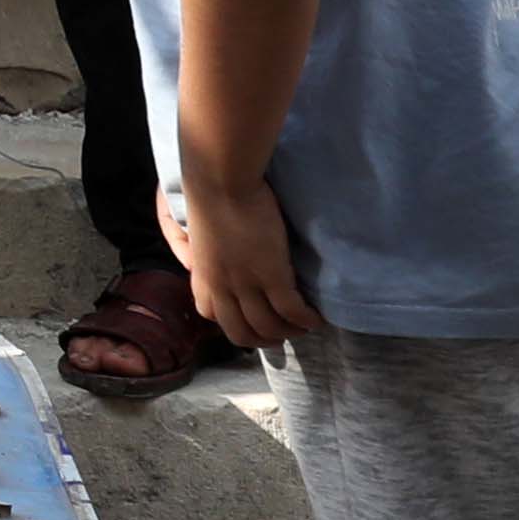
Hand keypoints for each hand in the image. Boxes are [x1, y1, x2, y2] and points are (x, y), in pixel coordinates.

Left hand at [165, 169, 314, 350]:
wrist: (220, 180)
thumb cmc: (211, 196)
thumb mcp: (202, 234)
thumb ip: (209, 253)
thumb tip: (219, 261)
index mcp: (202, 275)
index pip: (211, 316)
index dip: (232, 322)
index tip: (250, 318)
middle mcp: (222, 286)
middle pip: (241, 333)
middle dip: (262, 339)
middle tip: (282, 332)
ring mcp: (246, 283)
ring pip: (269, 327)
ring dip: (289, 332)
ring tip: (303, 326)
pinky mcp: (272, 275)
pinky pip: (292, 311)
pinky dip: (306, 320)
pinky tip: (316, 317)